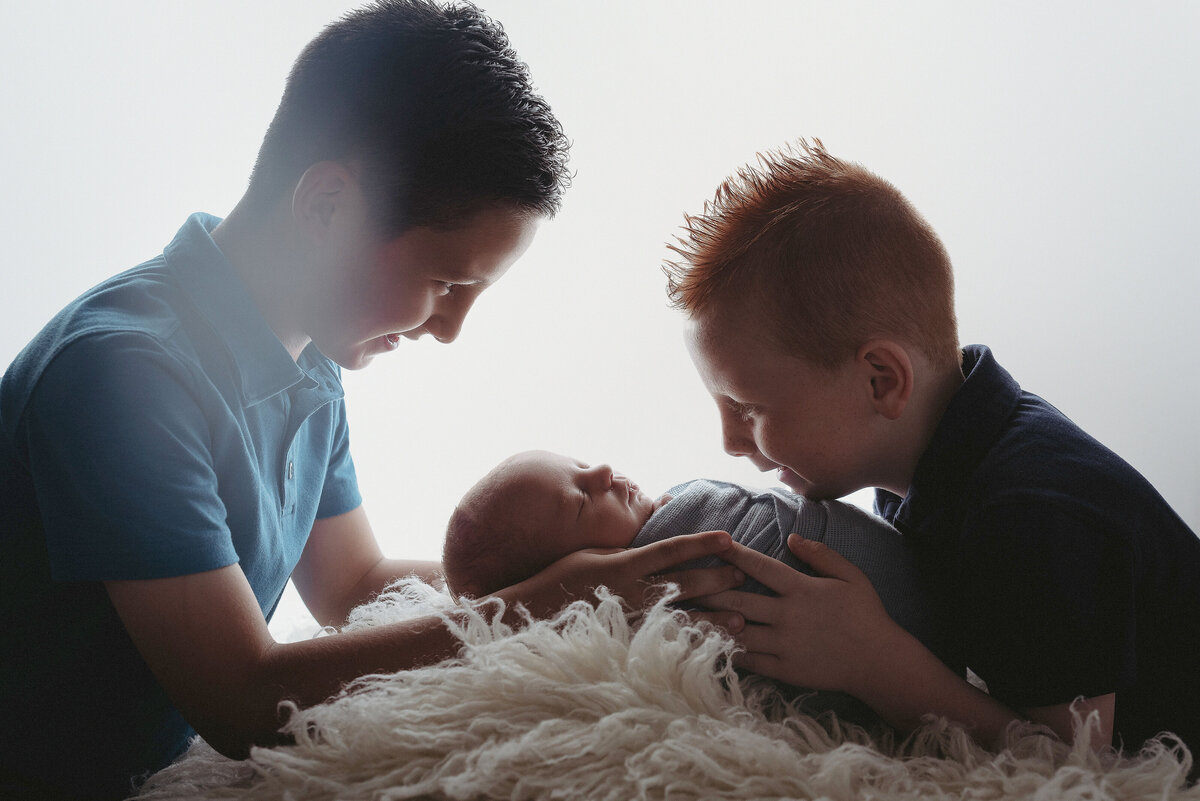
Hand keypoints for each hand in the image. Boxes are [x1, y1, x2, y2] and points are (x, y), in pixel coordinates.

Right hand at [496, 530, 744, 625]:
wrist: (535, 614)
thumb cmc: (565, 577)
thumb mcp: (596, 552)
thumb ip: (628, 544)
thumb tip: (653, 518)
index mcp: (625, 565)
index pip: (672, 550)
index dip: (702, 544)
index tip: (728, 538)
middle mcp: (632, 592)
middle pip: (685, 584)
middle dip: (718, 579)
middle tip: (745, 574)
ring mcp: (631, 621)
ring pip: (681, 620)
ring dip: (713, 620)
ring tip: (740, 619)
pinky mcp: (628, 644)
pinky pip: (664, 646)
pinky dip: (689, 648)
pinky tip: (711, 652)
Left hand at [696, 534, 899, 694]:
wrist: (880, 662)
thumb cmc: (866, 615)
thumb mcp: (850, 576)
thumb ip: (821, 554)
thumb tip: (792, 537)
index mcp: (802, 589)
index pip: (761, 566)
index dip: (735, 554)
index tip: (713, 543)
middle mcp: (788, 615)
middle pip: (738, 599)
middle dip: (708, 589)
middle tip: (681, 581)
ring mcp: (784, 644)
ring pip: (736, 631)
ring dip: (709, 621)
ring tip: (682, 615)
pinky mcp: (784, 669)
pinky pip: (748, 660)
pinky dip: (726, 651)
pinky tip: (705, 644)